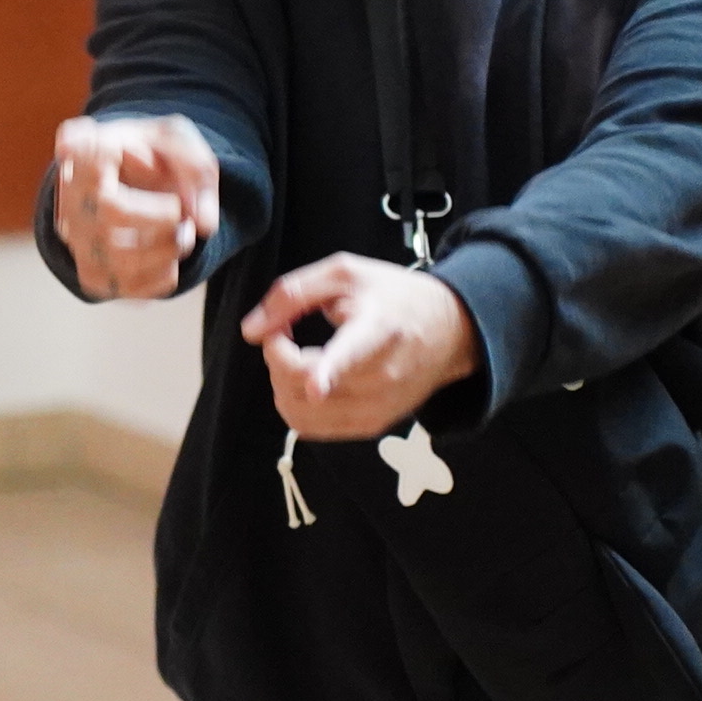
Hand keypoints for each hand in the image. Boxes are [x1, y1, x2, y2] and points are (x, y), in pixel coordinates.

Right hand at [46, 114, 221, 300]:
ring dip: (168, 250)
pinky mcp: (91, 274)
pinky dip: (163, 277)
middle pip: (110, 213)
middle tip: (179, 213)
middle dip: (161, 219)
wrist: (133, 184)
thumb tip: (204, 226)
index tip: (147, 157)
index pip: (81, 154)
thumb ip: (196, 169)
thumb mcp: (177, 140)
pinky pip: (127, 287)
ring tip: (182, 235)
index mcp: (83, 151)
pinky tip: (169, 258)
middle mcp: (69, 198)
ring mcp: (77, 240)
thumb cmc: (153, 155)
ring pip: (120, 259)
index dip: (109, 160)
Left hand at [243, 253, 480, 440]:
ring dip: (281, 383)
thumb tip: (251, 331)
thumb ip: (292, 294)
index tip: (315, 384)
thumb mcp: (345, 273)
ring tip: (297, 354)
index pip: (352, 354)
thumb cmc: (393, 296)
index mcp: (379, 330)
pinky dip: (294, 404)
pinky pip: (311, 428)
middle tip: (284, 330)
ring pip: (300, 412)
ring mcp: (379, 407)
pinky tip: (307, 378)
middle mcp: (382, 376)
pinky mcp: (372, 425)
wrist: (450, 331)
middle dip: (276, 355)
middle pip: (305, 384)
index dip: (329, 370)